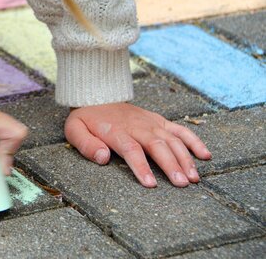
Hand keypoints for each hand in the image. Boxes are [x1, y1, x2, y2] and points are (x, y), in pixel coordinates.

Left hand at [65, 102, 210, 187]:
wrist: (98, 96)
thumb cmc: (86, 119)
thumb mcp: (74, 130)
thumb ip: (86, 145)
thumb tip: (103, 157)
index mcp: (116, 131)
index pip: (131, 150)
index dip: (142, 167)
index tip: (151, 184)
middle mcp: (137, 126)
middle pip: (157, 145)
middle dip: (171, 165)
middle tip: (181, 184)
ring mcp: (151, 122)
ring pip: (172, 139)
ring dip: (185, 158)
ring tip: (194, 178)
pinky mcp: (159, 120)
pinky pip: (180, 129)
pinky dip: (194, 141)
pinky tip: (205, 156)